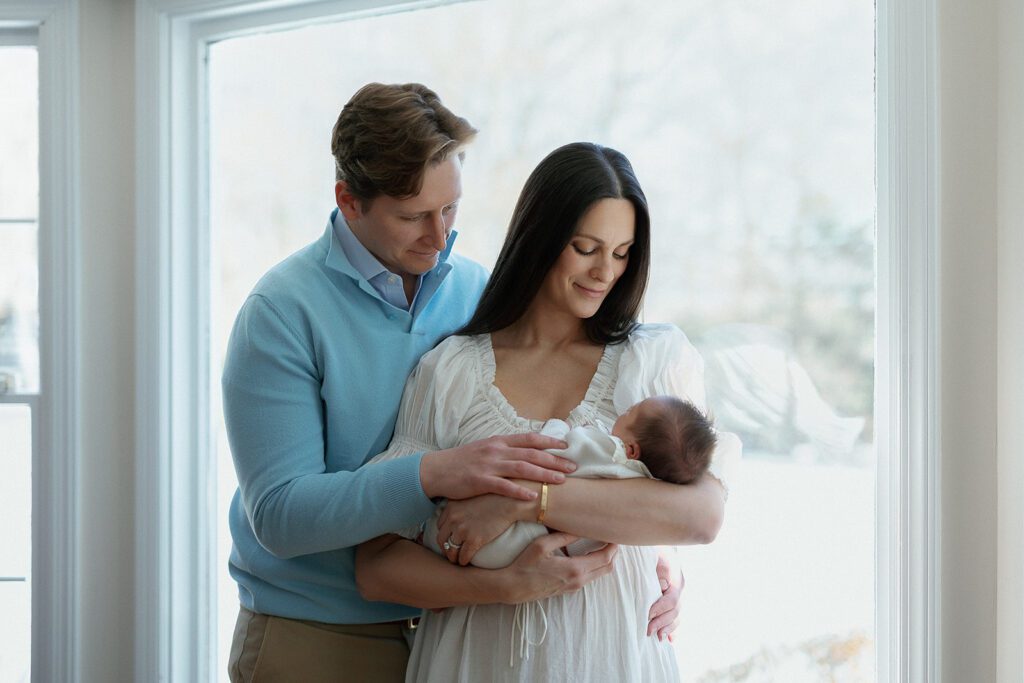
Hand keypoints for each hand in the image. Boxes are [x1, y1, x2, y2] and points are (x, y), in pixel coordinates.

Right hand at [420, 433, 572, 501]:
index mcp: (499, 441)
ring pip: (522, 468)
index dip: (550, 441)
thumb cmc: (463, 462)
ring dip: (543, 474)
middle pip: (531, 454)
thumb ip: (505, 449)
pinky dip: (518, 491)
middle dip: (554, 460)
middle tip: (573, 467)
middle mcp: (496, 450)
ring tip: (561, 481)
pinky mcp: (479, 481)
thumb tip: (527, 451)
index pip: (529, 438)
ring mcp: (488, 465)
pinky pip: (503, 486)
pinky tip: (532, 497)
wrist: (436, 470)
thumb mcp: (486, 449)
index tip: (566, 446)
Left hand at [437, 494, 529, 564]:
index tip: (449, 540)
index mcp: (451, 507)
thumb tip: (459, 516)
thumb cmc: (494, 498)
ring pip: (450, 550)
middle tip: (450, 553)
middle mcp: (453, 519)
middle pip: (441, 539)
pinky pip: (463, 556)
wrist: (509, 502)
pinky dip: (463, 561)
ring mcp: (462, 530)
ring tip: (457, 560)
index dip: (444, 535)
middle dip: (445, 548)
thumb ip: (461, 506)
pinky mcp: (474, 540)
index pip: (440, 525)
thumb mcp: (471, 497)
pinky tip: (466, 562)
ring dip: (452, 557)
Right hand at [500, 532, 618, 603]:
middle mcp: (578, 580)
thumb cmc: (524, 565)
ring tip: (602, 544)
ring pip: (600, 574)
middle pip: (607, 568)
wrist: (512, 588)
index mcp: (575, 569)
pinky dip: (595, 566)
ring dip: (605, 560)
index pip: (605, 557)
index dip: (613, 545)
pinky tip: (588, 556)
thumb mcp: (542, 545)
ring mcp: (574, 587)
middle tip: (612, 538)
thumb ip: (563, 536)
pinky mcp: (568, 590)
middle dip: (613, 553)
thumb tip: (581, 527)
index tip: (614, 534)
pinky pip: (590, 578)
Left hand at [647, 550, 683, 640]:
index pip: (672, 600)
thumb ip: (657, 573)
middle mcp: (680, 588)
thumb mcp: (655, 558)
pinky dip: (673, 628)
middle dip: (662, 622)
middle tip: (647, 630)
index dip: (660, 609)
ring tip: (658, 637)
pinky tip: (671, 639)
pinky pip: (676, 615)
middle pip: (675, 611)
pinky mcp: (674, 598)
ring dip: (668, 628)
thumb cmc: (655, 551)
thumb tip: (661, 587)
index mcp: (677, 579)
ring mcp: (679, 594)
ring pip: (677, 615)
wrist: (660, 546)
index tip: (648, 615)